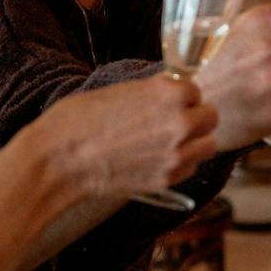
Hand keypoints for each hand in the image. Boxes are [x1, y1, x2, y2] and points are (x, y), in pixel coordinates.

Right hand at [44, 74, 218, 195]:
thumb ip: (152, 92)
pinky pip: (191, 167)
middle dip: (196, 117)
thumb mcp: (118, 91)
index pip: (196, 90)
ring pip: (208, 145)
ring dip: (195, 141)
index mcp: (167, 94)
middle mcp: (179, 123)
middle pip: (210, 117)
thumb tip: (169, 92)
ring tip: (173, 142)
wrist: (60, 162)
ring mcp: (176, 154)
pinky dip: (183, 163)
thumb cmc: (78, 121)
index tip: (171, 101)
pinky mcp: (167, 179)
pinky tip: (162, 158)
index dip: (182, 96)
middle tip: (178, 121)